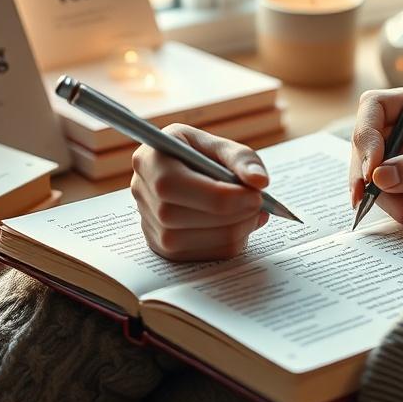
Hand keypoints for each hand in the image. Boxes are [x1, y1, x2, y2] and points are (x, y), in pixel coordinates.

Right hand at [131, 125, 269, 261]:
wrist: (185, 172)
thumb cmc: (201, 155)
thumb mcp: (219, 146)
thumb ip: (241, 159)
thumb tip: (258, 181)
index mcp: (150, 160)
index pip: (178, 186)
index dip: (223, 195)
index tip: (257, 194)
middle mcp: (142, 192)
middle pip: (181, 217)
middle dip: (231, 215)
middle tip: (260, 205)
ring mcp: (148, 223)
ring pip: (189, 241)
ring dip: (233, 231)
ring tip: (253, 214)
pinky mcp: (162, 246)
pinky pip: (197, 255)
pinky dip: (226, 244)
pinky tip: (240, 226)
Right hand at [350, 89, 402, 227]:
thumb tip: (380, 178)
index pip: (372, 109)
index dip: (365, 136)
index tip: (372, 169)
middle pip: (365, 149)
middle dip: (368, 178)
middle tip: (371, 201)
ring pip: (374, 179)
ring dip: (386, 200)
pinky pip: (391, 197)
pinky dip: (398, 210)